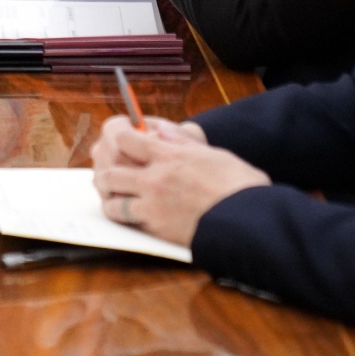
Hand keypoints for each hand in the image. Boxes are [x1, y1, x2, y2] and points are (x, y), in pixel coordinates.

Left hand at [91, 116, 268, 245]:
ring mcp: (152, 201)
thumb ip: (184, 143)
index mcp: (170, 154)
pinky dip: (119, 213)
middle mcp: (155, 176)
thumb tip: (163, 130)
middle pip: (110, 166)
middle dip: (105, 166)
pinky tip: (124, 213)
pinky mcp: (155, 225)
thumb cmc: (240, 187)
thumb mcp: (215, 154)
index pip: (124, 136)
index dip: (116, 134)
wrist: (250, 222)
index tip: (117, 137)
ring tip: (112, 193)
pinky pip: (123, 216)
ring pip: (110, 194)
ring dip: (108, 193)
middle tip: (109, 169)